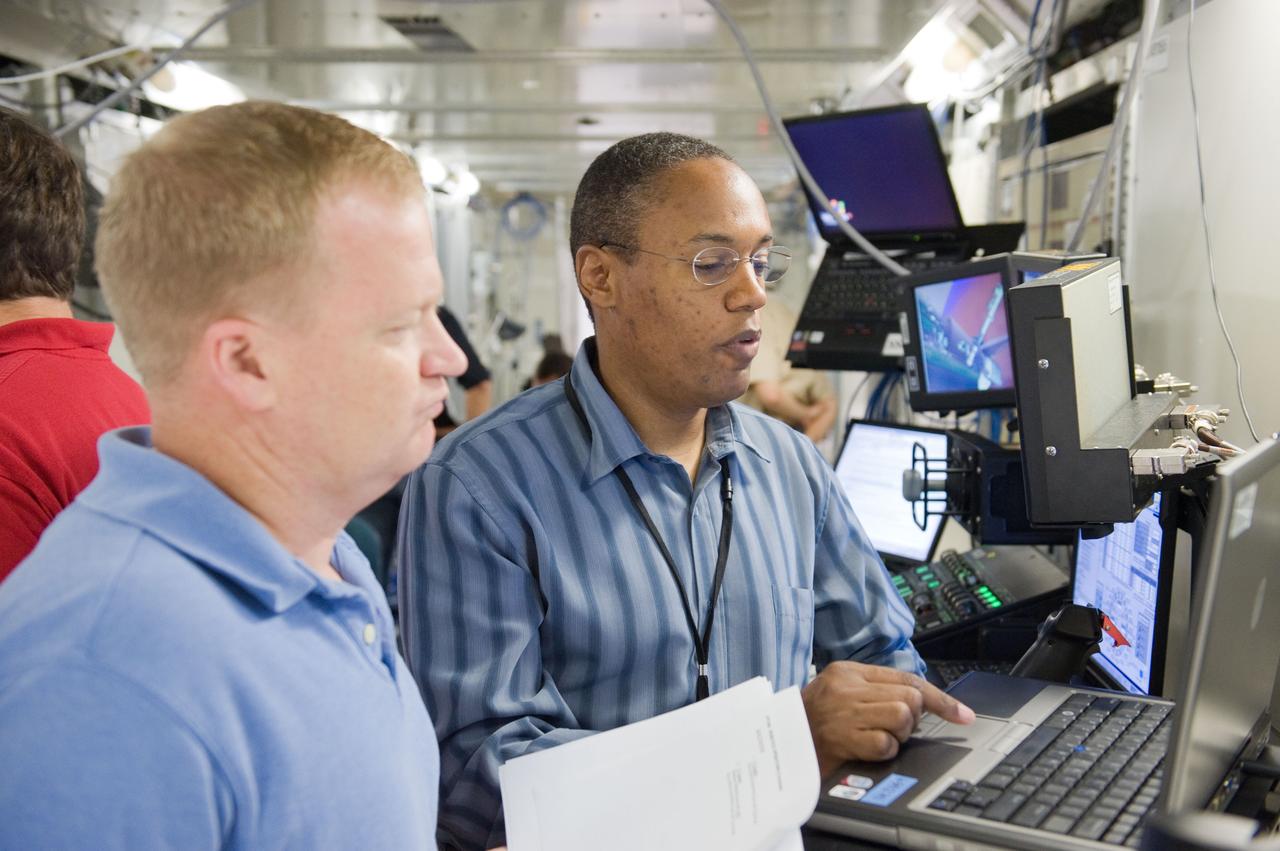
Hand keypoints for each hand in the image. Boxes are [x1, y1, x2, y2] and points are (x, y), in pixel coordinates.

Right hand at [801, 660, 974, 777]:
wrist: (778, 742)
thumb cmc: (812, 721)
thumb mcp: (840, 692)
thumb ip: (874, 689)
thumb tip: (917, 700)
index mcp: (849, 672)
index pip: (906, 679)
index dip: (940, 698)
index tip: (963, 714)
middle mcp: (847, 687)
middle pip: (910, 698)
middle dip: (911, 719)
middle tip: (891, 728)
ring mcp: (844, 712)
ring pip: (902, 716)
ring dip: (898, 734)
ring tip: (877, 737)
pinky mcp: (843, 738)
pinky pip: (886, 743)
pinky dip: (883, 751)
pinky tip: (866, 749)